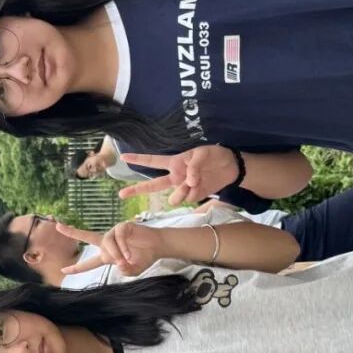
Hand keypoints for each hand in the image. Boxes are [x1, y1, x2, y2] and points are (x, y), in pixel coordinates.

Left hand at [56, 221, 164, 276]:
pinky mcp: (123, 226)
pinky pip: (118, 238)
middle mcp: (108, 242)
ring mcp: (114, 233)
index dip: (77, 268)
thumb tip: (118, 265)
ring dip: (114, 254)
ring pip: (107, 243)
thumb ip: (125, 271)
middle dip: (72, 232)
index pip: (89, 263)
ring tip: (123, 262)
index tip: (64, 271)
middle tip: (58, 226)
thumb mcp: (133, 270)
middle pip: (87, 237)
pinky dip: (122, 248)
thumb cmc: (145, 257)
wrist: (158, 246)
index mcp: (107, 255)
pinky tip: (129, 255)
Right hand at [117, 145, 240, 206]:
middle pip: (152, 186)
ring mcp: (183, 188)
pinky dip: (194, 193)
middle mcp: (175, 177)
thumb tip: (188, 182)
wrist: (231, 167)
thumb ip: (194, 166)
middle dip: (136, 190)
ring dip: (182, 192)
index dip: (138, 159)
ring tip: (195, 181)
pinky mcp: (193, 196)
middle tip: (121, 194)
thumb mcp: (204, 153)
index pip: (153, 161)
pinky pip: (188, 199)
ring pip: (173, 198)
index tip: (123, 156)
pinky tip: (202, 185)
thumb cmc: (214, 155)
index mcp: (175, 163)